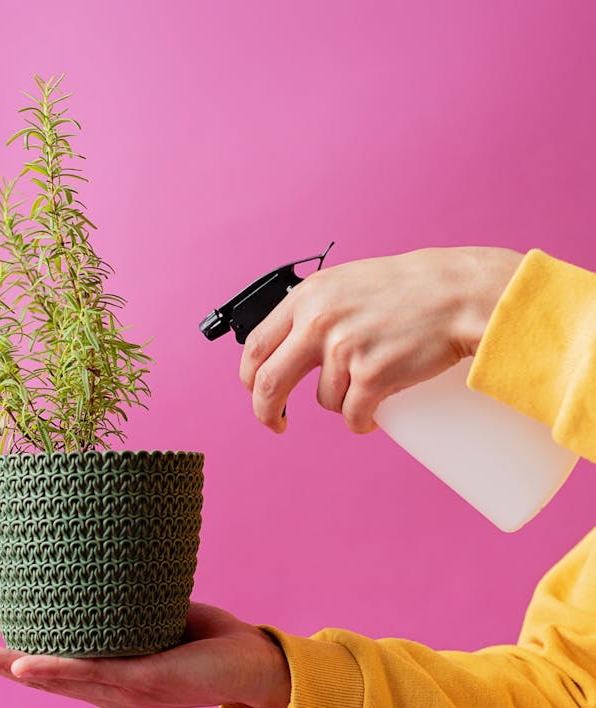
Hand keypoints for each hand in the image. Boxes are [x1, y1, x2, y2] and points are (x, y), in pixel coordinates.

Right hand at [0, 602, 290, 707]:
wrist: (255, 664)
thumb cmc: (207, 640)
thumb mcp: (158, 617)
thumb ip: (129, 601)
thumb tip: (107, 559)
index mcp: (108, 677)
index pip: (51, 667)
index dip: (11, 657)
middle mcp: (110, 691)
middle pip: (42, 678)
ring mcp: (126, 690)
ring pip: (59, 678)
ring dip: (14, 666)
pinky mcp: (147, 682)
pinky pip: (98, 672)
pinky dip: (61, 668)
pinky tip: (31, 663)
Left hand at [240, 246, 522, 434]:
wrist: (457, 294)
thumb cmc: (408, 289)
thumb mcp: (346, 284)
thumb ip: (315, 310)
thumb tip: (286, 346)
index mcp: (307, 297)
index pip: (255, 345)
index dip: (250, 377)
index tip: (257, 392)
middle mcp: (318, 322)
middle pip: (268, 383)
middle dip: (267, 411)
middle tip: (276, 423)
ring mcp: (345, 351)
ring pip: (324, 401)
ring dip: (343, 404)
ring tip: (368, 387)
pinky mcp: (372, 376)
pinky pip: (353, 416)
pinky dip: (361, 422)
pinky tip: (371, 415)